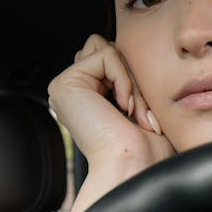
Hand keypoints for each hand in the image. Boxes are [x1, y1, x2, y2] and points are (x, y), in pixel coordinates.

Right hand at [48, 34, 174, 211]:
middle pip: (109, 49)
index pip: (116, 58)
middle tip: (140, 114)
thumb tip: (135, 45)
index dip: (135, 79)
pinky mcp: (64, 84)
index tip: (144, 117)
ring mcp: (65, 87)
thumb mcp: (143, 103)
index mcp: (87, 96)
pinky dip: (124, 79)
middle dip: (132, 78)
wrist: (134, 167)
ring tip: (134, 112)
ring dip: (130, 81)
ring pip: (108, 49)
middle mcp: (72, 91)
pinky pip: (106, 55)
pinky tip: (124, 107)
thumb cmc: (146, 148)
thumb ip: (131, 74)